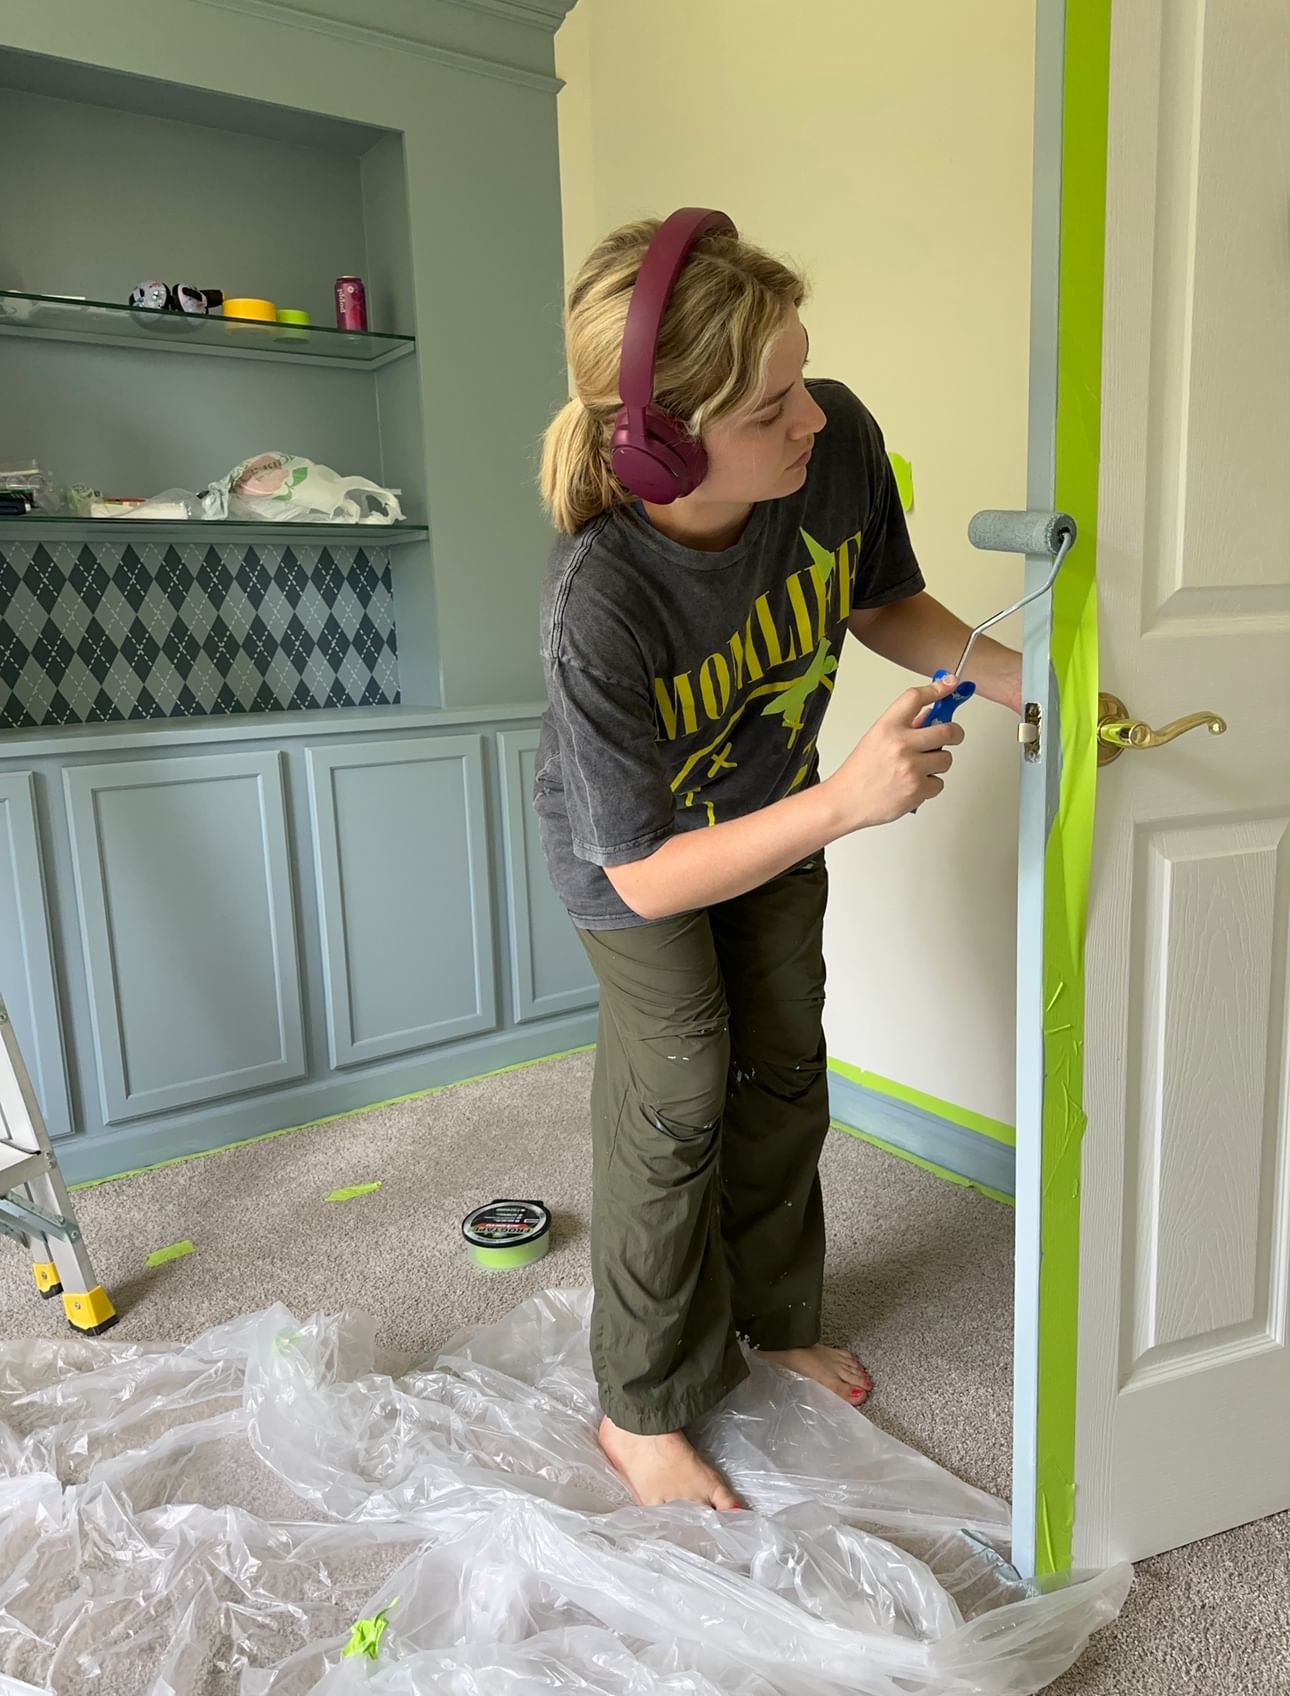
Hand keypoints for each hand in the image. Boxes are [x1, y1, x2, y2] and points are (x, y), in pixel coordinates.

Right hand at [823, 677, 965, 830]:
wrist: (845, 801)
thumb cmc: (859, 772)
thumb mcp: (876, 739)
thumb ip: (904, 728)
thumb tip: (930, 718)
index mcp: (887, 727)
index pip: (916, 698)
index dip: (938, 689)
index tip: (949, 685)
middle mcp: (901, 745)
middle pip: (947, 730)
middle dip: (954, 733)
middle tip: (952, 735)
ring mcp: (911, 768)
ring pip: (946, 759)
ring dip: (938, 763)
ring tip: (919, 768)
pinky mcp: (918, 789)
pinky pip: (940, 783)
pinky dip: (930, 786)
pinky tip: (913, 785)